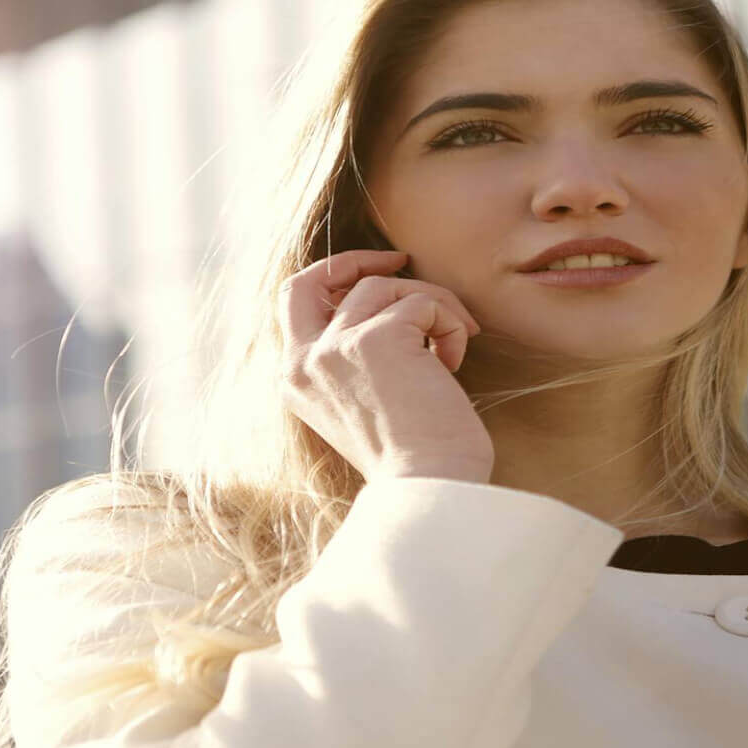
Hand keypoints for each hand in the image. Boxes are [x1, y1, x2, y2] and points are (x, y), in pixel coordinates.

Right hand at [279, 249, 493, 482]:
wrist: (430, 487)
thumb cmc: (412, 456)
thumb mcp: (362, 401)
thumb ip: (353, 358)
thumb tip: (386, 304)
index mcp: (294, 379)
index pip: (294, 302)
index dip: (334, 278)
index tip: (378, 274)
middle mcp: (304, 360)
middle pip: (314, 278)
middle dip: (358, 260)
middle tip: (404, 262)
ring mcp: (335, 347)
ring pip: (386, 287)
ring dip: (431, 306)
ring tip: (451, 349)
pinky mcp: (376, 339)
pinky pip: (423, 304)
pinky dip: (449, 323)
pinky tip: (454, 364)